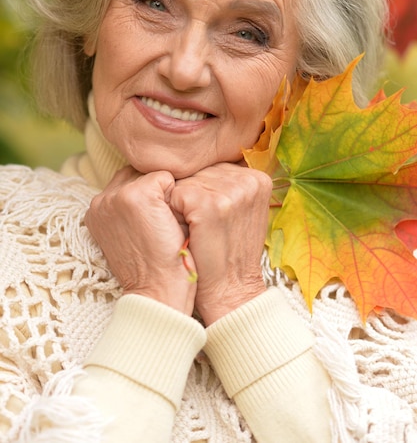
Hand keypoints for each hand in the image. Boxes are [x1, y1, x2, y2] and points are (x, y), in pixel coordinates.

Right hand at [84, 166, 196, 314]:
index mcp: (96, 210)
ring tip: (167, 226)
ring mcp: (117, 196)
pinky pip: (168, 178)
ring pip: (155, 175)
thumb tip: (160, 180)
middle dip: (158, 193)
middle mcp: (100, 200)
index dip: (151, 199)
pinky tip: (172, 223)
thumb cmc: (155, 268)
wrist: (158, 294)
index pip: (129, 181)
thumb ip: (135, 207)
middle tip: (161, 228)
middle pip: (141, 174)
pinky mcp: (138, 195)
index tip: (153, 227)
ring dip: (168, 195)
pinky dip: (177, 197)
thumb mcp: (134, 233)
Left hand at [170, 163, 270, 324]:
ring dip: (180, 204)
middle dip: (191, 194)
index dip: (203, 189)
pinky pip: (175, 194)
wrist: (229, 292)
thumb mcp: (241, 211)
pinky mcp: (209, 204)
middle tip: (202, 225)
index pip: (213, 166)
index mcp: (258, 177)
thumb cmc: (228, 251)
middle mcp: (248, 179)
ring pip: (185, 181)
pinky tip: (187, 232)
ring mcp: (230, 191)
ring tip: (196, 229)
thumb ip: (229, 184)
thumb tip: (200, 159)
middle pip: (199, 171)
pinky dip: (173, 213)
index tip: (211, 216)